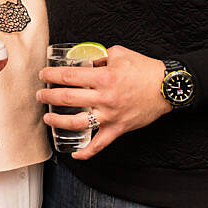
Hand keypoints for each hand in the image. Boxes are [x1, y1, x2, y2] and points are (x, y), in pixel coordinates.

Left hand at [37, 45, 170, 159]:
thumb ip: (100, 57)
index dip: (52, 75)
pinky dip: (86, 152)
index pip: (69, 76)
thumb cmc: (145, 69)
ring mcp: (110, 116)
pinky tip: (74, 153)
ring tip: (48, 118)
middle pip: (67, 98)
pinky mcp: (118, 128)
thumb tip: (86, 60)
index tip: (43, 75)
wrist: (167, 87)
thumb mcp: (120, 54)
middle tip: (41, 95)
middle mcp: (104, 97)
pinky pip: (100, 144)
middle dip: (49, 96)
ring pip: (77, 122)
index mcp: (104, 77)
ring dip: (58, 121)